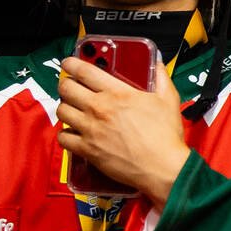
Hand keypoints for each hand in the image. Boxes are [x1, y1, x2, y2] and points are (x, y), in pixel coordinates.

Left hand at [56, 56, 192, 207]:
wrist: (162, 168)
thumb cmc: (166, 135)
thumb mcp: (168, 100)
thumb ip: (161, 77)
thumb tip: (157, 63)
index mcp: (117, 93)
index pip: (84, 71)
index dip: (72, 63)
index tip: (69, 63)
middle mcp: (99, 108)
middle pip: (66, 88)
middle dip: (66, 85)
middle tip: (72, 88)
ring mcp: (90, 129)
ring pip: (62, 111)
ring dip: (65, 108)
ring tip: (73, 110)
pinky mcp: (87, 149)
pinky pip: (63, 137)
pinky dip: (66, 134)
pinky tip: (74, 133)